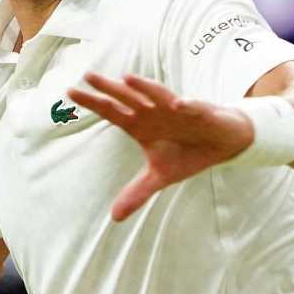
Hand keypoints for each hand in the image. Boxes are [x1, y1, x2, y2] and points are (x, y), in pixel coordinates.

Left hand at [66, 72, 253, 221]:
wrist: (223, 143)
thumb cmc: (188, 152)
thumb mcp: (160, 176)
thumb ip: (137, 192)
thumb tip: (115, 217)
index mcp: (141, 125)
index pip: (112, 112)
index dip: (93, 103)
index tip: (70, 92)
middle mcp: (154, 112)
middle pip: (128, 98)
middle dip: (110, 88)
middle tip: (89, 76)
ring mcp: (177, 109)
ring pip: (157, 95)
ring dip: (144, 87)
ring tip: (127, 79)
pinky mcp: (201, 112)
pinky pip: (193, 107)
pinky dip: (186, 105)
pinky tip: (179, 104)